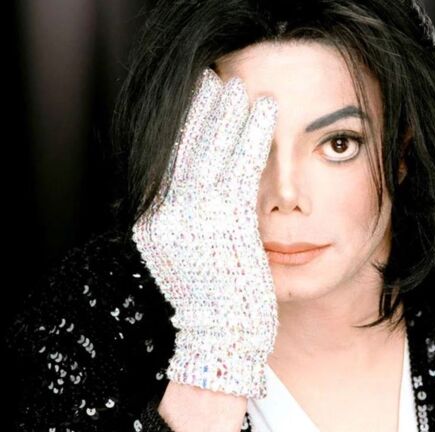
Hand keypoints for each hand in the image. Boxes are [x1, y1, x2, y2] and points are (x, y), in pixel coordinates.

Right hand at [132, 67, 278, 398]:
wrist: (223, 340)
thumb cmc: (215, 303)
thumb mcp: (193, 260)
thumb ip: (192, 223)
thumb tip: (205, 187)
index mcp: (157, 224)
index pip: (170, 162)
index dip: (183, 126)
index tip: (195, 98)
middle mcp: (170, 217)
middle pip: (185, 149)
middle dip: (201, 109)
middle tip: (213, 75)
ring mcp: (197, 221)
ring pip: (212, 152)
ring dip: (227, 114)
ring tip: (239, 83)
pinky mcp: (229, 225)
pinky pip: (241, 169)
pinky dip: (252, 137)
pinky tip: (263, 112)